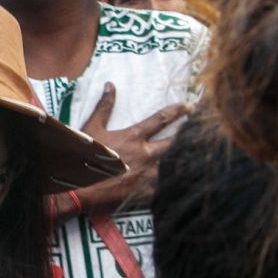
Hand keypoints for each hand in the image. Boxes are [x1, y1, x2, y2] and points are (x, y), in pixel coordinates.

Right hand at [60, 82, 188, 218]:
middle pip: (174, 143)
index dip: (177, 111)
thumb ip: (104, 107)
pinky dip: (169, 185)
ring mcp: (147, 175)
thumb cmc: (84, 156)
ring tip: (192, 159)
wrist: (79, 186)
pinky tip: (176, 184)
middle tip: (198, 132)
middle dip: (188, 136)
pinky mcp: (145, 193)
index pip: (161, 120)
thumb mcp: (92, 128)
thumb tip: (110, 85)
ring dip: (181, 161)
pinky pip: (163, 188)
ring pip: (173, 166)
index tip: (190, 106)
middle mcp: (146, 154)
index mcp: (134, 137)